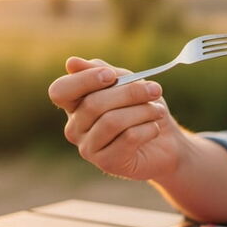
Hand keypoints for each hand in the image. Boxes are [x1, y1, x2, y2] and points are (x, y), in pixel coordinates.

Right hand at [48, 57, 186, 180]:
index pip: (60, 91)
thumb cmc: (142, 108)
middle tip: (155, 90)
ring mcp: (88, 148)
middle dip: (129, 93)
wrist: (166, 142)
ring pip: (112, 121)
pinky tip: (155, 128)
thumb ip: (103, 72)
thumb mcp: (127, 83)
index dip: (84, 80)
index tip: (112, 75)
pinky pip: (128, 138)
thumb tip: (71, 63)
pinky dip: (147, 128)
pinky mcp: (108, 163)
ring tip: (158, 110)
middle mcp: (75, 128)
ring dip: (142, 111)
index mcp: (74, 105)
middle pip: (93, 104)